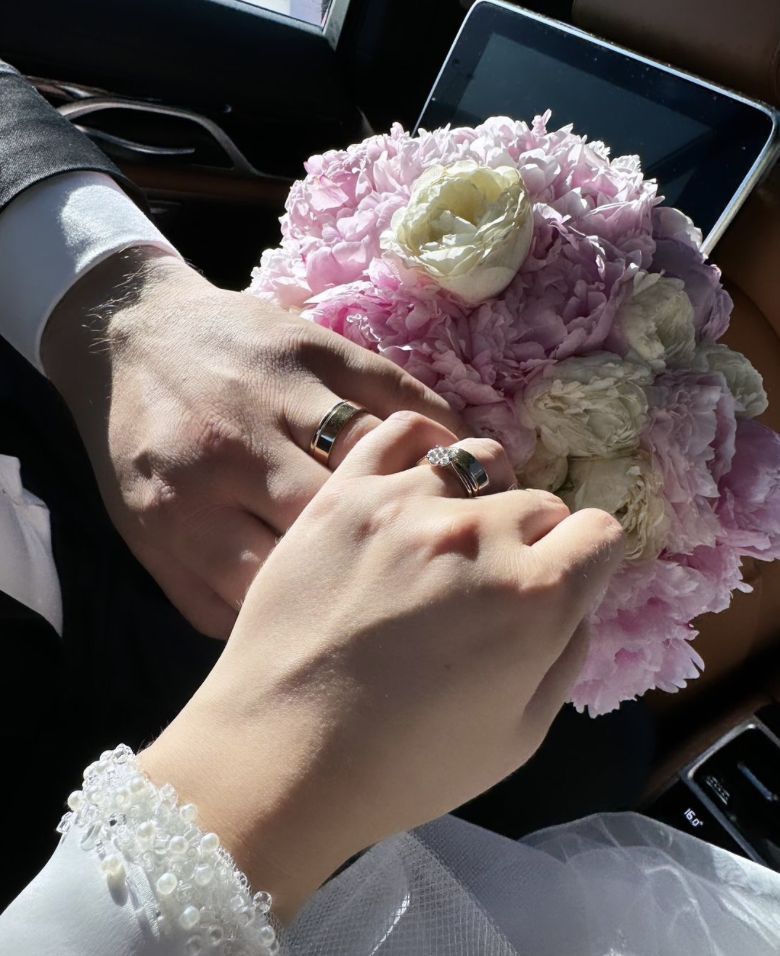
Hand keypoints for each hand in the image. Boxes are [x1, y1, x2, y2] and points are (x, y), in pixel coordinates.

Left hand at [42, 248, 463, 636]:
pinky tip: (464, 459)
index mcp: (188, 516)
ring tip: (474, 517)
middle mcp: (238, 456)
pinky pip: (397, 392)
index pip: (280, 585)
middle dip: (395, 556)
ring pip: (380, 454)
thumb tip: (286, 643)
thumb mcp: (147, 537)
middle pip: (340, 519)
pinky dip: (442, 428)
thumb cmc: (148, 449)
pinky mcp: (320, 347)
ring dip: (434, 488)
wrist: (131, 335)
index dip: (337, 611)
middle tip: (442, 579)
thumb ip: (207, 599)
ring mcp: (283, 395)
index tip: (378, 622)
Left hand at [141, 412, 623, 918]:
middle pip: (539, 502)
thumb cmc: (405, 766)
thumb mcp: (523, 735)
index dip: (585, 563)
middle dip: (531, 541)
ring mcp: (406, 504)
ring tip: (445, 536)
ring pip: (478, 460)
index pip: (599, 533)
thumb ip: (568, 650)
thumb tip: (574, 593)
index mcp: (534, 596)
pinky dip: (423, 450)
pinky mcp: (344, 492)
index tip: (558, 584)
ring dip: (479, 495)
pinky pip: (404, 431)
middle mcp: (478, 533)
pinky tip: (414, 485)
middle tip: (484, 585)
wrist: (281, 754)